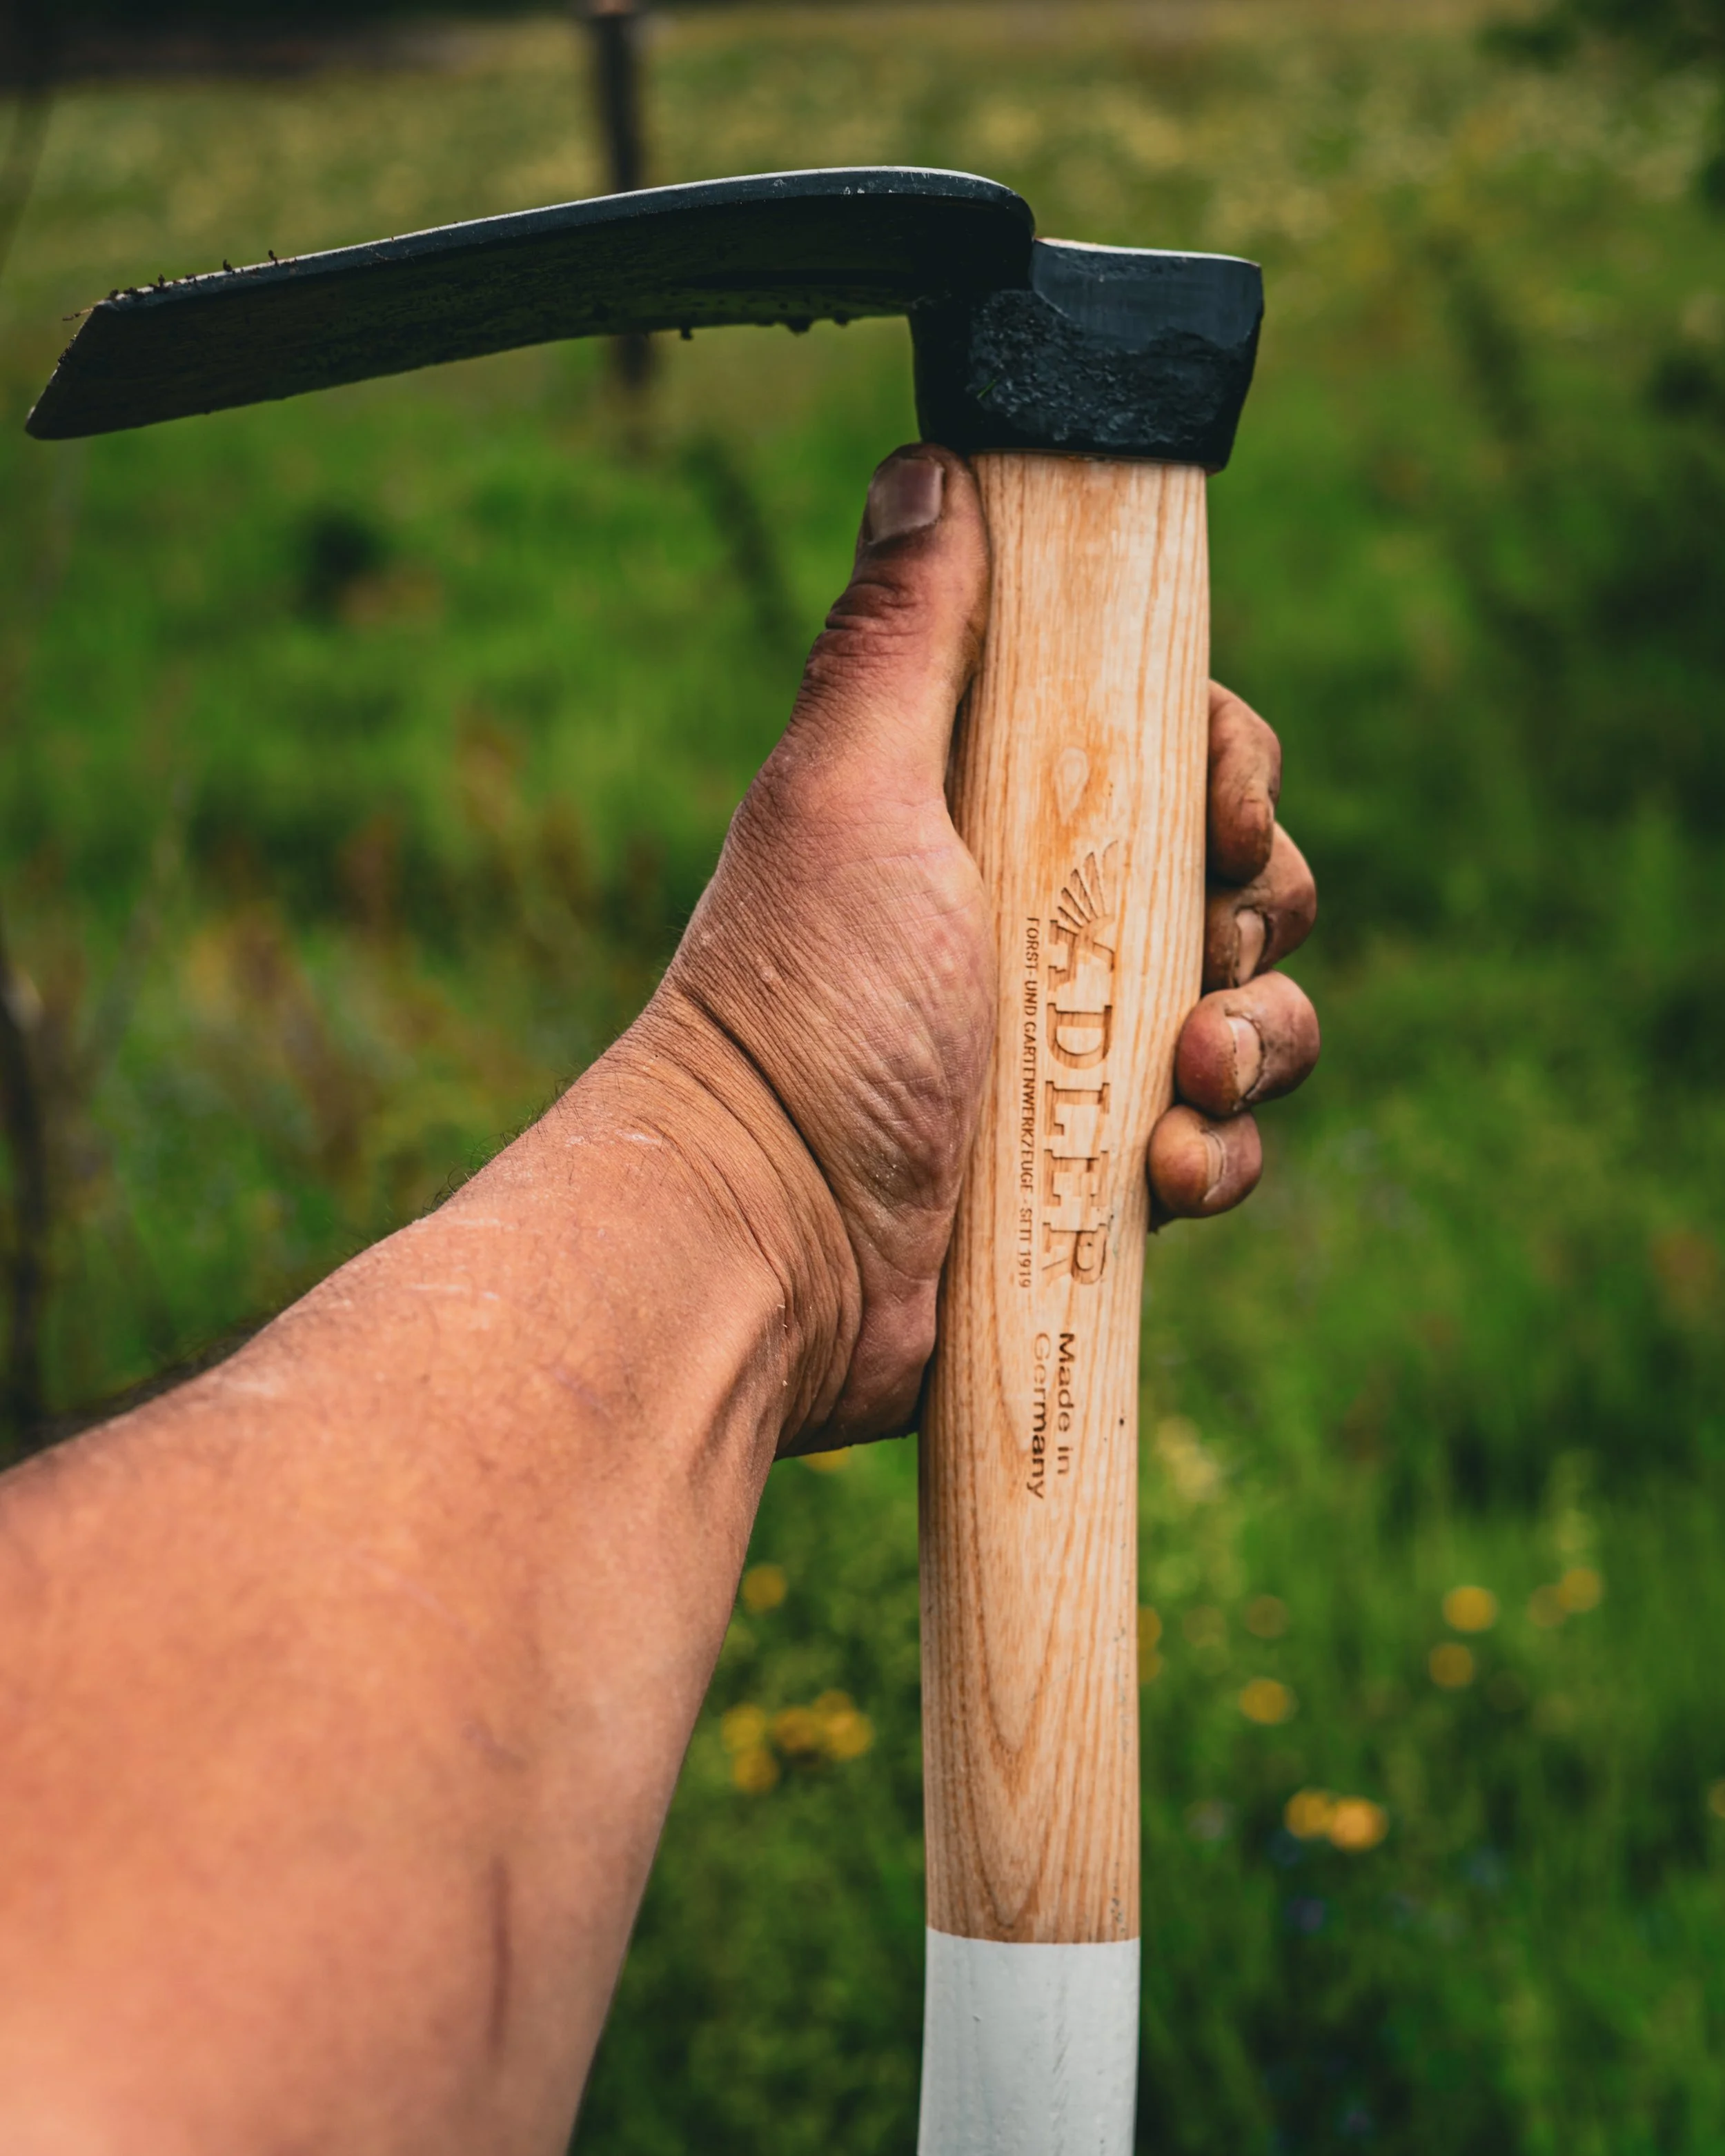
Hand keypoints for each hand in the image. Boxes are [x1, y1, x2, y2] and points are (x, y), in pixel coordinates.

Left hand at [623, 446, 1317, 1450]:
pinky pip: (1219, 1145)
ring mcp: (1068, 1057)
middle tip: (1210, 943)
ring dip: (1258, 1039)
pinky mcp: (1088, 1176)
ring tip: (1187, 1073)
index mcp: (992, 822)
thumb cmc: (803, 1006)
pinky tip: (1161, 1170)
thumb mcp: (848, 792)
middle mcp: (1038, 930)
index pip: (1167, 754)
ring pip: (1251, 1015)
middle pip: (1236, 880)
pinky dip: (1217, 1153)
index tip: (1221, 804)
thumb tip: (929, 465)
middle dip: (1260, 906)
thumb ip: (899, 637)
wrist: (768, 1238)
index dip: (1225, 765)